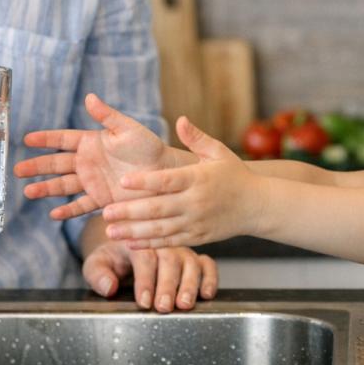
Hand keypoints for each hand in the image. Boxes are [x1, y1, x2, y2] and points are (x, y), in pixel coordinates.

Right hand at [14, 93, 177, 218]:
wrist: (164, 173)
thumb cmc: (149, 147)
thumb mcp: (128, 128)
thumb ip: (107, 115)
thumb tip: (89, 96)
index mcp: (92, 142)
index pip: (63, 139)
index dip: (45, 139)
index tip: (26, 139)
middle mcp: (89, 162)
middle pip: (57, 164)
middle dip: (37, 166)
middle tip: (17, 170)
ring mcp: (93, 182)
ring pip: (64, 186)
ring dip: (46, 189)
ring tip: (28, 192)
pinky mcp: (102, 199)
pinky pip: (81, 206)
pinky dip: (68, 211)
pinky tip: (53, 215)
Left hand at [83, 240, 217, 312]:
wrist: (127, 246)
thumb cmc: (112, 258)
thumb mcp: (97, 262)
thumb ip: (98, 274)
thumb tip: (109, 287)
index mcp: (138, 241)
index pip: (144, 258)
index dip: (145, 281)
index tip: (144, 301)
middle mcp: (163, 243)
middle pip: (170, 260)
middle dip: (168, 286)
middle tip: (164, 306)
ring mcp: (181, 250)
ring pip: (191, 263)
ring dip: (189, 284)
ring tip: (184, 303)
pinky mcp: (194, 259)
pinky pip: (207, 265)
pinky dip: (210, 278)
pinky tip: (207, 293)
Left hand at [103, 117, 266, 248]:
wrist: (258, 206)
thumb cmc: (235, 175)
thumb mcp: (219, 152)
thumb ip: (197, 137)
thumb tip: (180, 119)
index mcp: (198, 178)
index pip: (168, 180)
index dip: (145, 181)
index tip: (123, 180)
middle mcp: (195, 202)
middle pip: (159, 208)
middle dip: (130, 212)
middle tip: (105, 212)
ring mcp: (196, 222)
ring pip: (161, 229)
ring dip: (134, 231)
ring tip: (110, 232)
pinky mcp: (198, 237)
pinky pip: (171, 242)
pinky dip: (150, 245)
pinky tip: (130, 243)